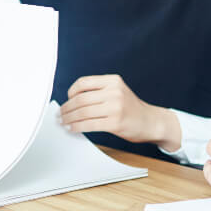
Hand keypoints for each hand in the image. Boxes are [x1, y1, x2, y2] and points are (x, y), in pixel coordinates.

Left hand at [61, 75, 180, 148]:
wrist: (151, 122)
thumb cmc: (131, 108)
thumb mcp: (117, 91)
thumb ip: (99, 92)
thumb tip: (72, 100)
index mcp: (113, 81)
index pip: (84, 83)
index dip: (71, 92)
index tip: (67, 100)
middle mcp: (114, 92)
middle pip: (81, 99)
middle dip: (67, 108)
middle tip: (60, 114)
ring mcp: (115, 107)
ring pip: (83, 112)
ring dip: (69, 119)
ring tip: (63, 122)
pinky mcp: (115, 123)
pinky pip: (89, 125)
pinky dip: (77, 127)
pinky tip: (72, 129)